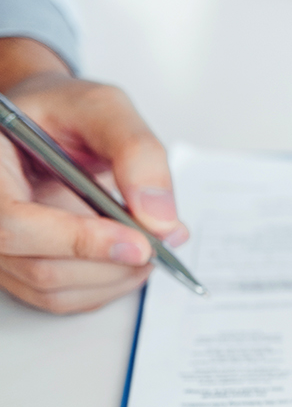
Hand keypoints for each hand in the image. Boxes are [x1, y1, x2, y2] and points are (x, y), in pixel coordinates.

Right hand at [0, 37, 186, 312]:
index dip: (78, 240)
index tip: (140, 244)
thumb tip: (161, 220)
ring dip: (114, 278)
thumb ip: (137, 153)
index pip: (13, 223)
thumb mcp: (105, 108)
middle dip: (111, 262)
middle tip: (160, 244)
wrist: (49, 124)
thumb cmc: (65, 110)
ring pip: (53, 290)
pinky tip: (130, 258)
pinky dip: (106, 286)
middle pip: (39, 267)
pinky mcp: (19, 269)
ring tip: (151, 246)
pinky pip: (62, 298)